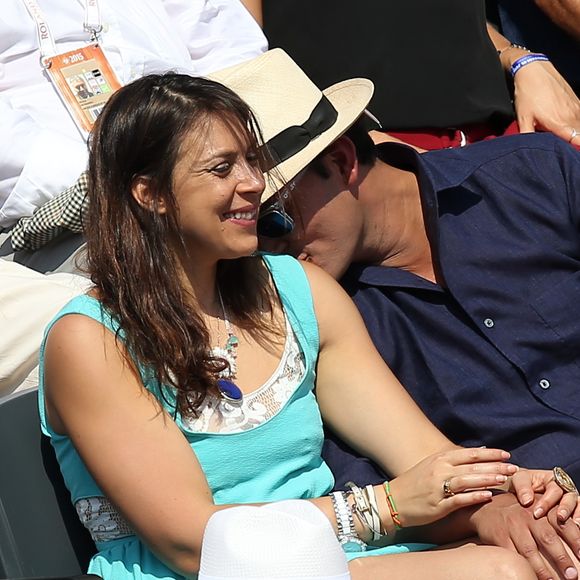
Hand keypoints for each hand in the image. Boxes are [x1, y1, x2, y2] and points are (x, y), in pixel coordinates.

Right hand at [388, 447, 516, 527]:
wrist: (393, 500)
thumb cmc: (415, 483)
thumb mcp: (432, 466)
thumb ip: (454, 461)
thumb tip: (479, 452)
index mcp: (440, 459)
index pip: (469, 453)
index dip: (490, 454)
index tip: (506, 454)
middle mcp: (440, 470)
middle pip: (472, 466)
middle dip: (495, 466)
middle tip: (514, 468)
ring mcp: (438, 487)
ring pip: (467, 480)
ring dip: (487, 479)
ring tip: (504, 479)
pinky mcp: (438, 505)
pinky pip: (459, 499)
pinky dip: (474, 497)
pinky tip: (488, 496)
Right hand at [471, 492, 579, 579]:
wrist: (487, 509)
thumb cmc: (520, 513)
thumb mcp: (537, 510)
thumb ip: (557, 521)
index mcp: (541, 508)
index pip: (562, 523)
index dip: (576, 539)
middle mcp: (527, 515)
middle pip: (547, 537)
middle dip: (562, 558)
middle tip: (573, 575)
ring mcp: (512, 526)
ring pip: (529, 550)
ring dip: (543, 570)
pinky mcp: (499, 536)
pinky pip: (512, 555)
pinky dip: (523, 568)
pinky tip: (530, 577)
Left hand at [510, 469, 579, 522]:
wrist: (519, 490)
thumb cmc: (521, 484)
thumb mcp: (518, 480)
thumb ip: (522, 487)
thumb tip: (527, 501)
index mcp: (552, 479)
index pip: (554, 489)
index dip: (547, 502)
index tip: (536, 513)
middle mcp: (564, 489)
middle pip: (570, 498)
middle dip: (565, 508)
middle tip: (559, 518)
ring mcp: (569, 501)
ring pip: (578, 506)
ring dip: (577, 515)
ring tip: (576, 526)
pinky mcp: (571, 511)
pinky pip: (578, 514)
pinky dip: (578, 521)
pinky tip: (577, 529)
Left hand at [511, 57, 579, 145]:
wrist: (534, 71)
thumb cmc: (527, 95)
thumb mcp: (523, 118)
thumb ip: (528, 135)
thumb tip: (529, 149)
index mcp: (558, 123)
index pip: (576, 139)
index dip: (576, 146)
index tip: (574, 151)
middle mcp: (570, 115)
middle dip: (576, 141)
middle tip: (569, 147)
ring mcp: (575, 107)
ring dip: (577, 132)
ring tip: (570, 136)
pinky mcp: (576, 100)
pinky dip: (579, 122)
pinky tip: (572, 125)